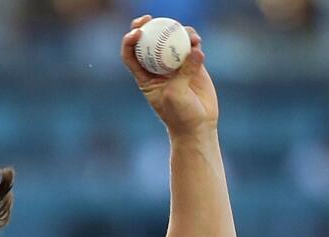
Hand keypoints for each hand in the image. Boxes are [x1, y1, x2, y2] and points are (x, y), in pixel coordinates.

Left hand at [120, 15, 218, 136]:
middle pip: (149, 41)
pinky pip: (191, 46)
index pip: (131, 54)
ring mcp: (175, 64)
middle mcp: (158, 68)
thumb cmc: (180, 115)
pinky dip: (193, 40)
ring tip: (188, 35)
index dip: (129, 40)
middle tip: (152, 18)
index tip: (137, 32)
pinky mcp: (192, 63)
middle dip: (148, 26)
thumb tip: (195, 50)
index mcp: (144, 76)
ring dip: (177, 32)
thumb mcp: (176, 95)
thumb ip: (183, 72)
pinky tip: (197, 41)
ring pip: (172, 40)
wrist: (198, 125)